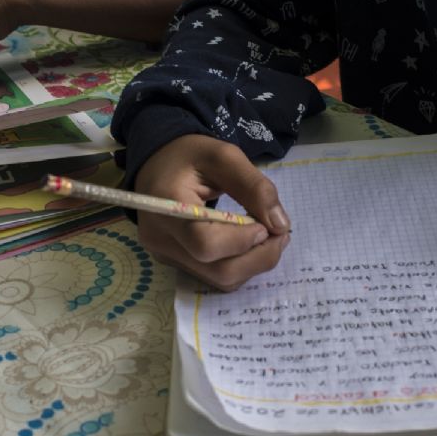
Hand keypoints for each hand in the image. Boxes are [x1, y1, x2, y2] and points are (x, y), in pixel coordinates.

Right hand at [134, 135, 291, 290]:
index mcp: (167, 206)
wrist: (156, 164)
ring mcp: (166, 256)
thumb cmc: (190, 156)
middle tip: (280, 234)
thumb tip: (280, 225)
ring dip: (253, 264)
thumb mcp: (224, 156)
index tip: (266, 225)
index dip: (243, 241)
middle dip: (259, 257)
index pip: (206, 243)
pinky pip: (214, 277)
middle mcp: (161, 239)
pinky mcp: (174, 264)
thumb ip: (254, 187)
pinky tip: (248, 244)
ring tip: (267, 237)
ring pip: (220, 280)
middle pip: (218, 271)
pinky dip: (240, 265)